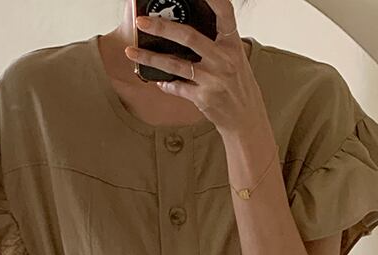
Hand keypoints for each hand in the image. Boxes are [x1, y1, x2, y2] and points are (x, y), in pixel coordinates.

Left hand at [125, 0, 264, 135]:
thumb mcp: (235, 58)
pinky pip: (178, 87)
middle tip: (141, 22)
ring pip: (176, 64)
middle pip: (189, 37)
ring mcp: (213, 79)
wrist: (246, 118)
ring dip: (150, 58)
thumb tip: (187, 28)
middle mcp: (224, 59)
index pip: (224, 12)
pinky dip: (166, 84)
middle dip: (161, 27)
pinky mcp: (204, 98)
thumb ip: (217, 42)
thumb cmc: (238, 85)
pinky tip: (158, 80)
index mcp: (232, 44)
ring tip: (131, 52)